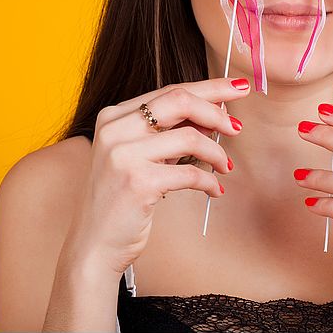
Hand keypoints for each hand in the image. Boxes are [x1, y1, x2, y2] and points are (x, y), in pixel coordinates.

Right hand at [67, 77, 248, 277]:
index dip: (208, 88)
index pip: (169, 91)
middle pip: (180, 101)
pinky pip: (190, 173)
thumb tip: (215, 113)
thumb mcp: (139, 157)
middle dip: (217, 111)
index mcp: (113, 117)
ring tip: (225, 167)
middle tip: (238, 128)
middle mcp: (115, 129)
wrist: (94, 244)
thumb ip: (168, 133)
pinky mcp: (138, 182)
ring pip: (190, 136)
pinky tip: (215, 190)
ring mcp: (123, 155)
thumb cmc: (121, 200)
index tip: (237, 89)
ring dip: (216, 153)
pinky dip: (209, 181)